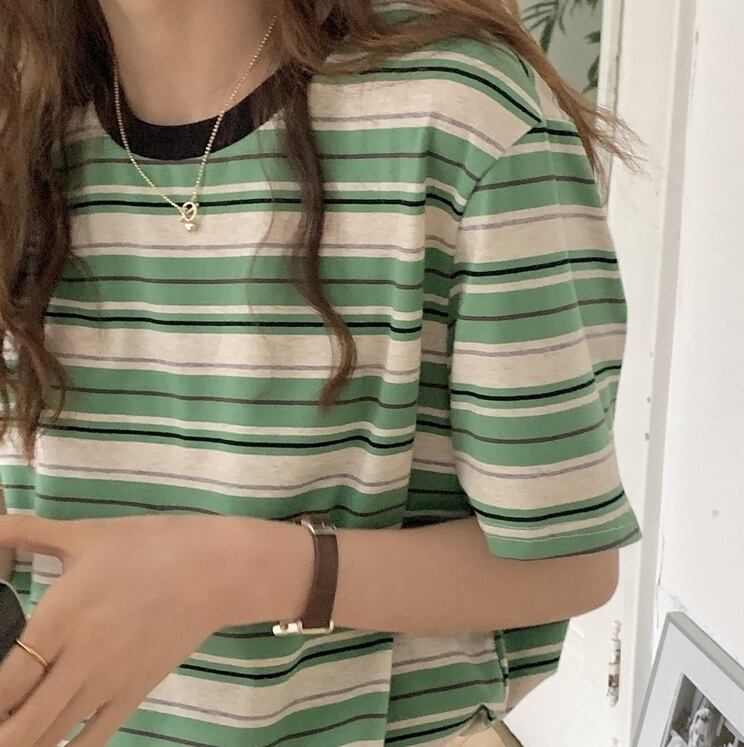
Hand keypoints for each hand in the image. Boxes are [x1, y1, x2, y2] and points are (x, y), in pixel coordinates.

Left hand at [0, 513, 258, 745]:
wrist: (215, 569)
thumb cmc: (148, 546)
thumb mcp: (86, 534)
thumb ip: (28, 532)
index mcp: (60, 619)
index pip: (5, 684)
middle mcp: (78, 661)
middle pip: (21, 725)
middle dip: (1, 733)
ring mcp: (108, 684)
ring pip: (51, 737)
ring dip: (25, 743)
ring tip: (15, 736)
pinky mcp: (134, 694)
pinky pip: (93, 739)